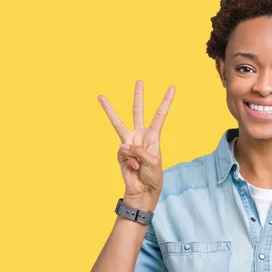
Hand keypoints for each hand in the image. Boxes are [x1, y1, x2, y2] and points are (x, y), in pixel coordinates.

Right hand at [98, 80, 175, 203]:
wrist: (143, 190)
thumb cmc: (153, 176)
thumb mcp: (152, 161)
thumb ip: (138, 150)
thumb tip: (122, 145)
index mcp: (153, 136)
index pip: (160, 115)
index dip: (166, 101)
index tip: (172, 87)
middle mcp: (140, 136)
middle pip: (138, 112)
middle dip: (138, 96)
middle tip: (139, 81)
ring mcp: (129, 143)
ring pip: (117, 124)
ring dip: (109, 110)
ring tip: (100, 96)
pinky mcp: (120, 152)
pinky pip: (122, 152)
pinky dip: (129, 160)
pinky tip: (133, 167)